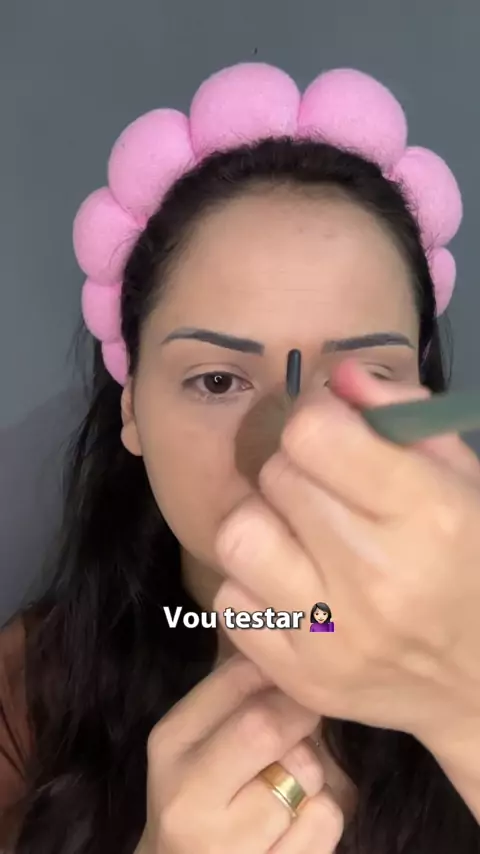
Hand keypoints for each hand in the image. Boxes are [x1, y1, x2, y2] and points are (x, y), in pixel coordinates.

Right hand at [135, 655, 342, 853]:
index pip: (234, 679)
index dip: (278, 671)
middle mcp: (187, 797)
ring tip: (290, 784)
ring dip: (313, 773)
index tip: (295, 674)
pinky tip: (295, 824)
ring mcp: (226, 846)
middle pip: (266, 726)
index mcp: (170, 744)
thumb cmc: (198, 800)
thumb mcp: (195, 745)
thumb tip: (289, 636)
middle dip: (300, 716)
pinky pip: (325, 821)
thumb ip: (234, 698)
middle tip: (307, 721)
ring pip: (306, 775)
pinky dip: (323, 815)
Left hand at [213, 361, 479, 742]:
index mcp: (426, 513)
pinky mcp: (298, 674)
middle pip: (277, 477)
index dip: (315, 418)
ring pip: (239, 535)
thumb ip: (399, 414)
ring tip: (299, 537)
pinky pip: (231, 599)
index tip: (329, 428)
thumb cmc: (474, 562)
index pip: (314, 436)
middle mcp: (374, 576)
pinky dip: (255, 585)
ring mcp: (331, 633)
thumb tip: (334, 375)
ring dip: (264, 524)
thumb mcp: (462, 477)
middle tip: (325, 489)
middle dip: (298, 470)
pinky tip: (294, 588)